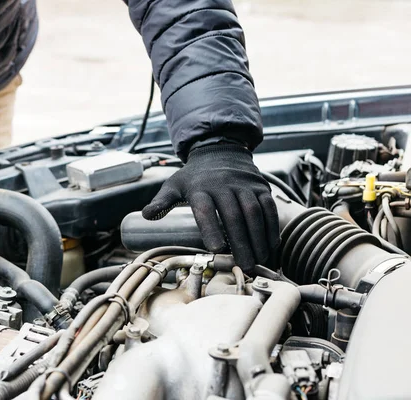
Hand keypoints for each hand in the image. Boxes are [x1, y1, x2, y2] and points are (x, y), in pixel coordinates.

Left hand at [142, 143, 278, 271]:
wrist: (219, 150)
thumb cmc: (194, 176)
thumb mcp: (174, 185)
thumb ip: (162, 201)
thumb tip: (145, 214)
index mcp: (200, 188)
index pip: (205, 209)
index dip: (211, 228)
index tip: (216, 248)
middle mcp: (223, 185)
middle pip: (233, 216)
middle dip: (240, 242)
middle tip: (244, 265)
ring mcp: (244, 185)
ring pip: (254, 212)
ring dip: (258, 238)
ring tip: (258, 260)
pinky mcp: (260, 186)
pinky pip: (269, 207)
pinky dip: (271, 227)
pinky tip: (271, 245)